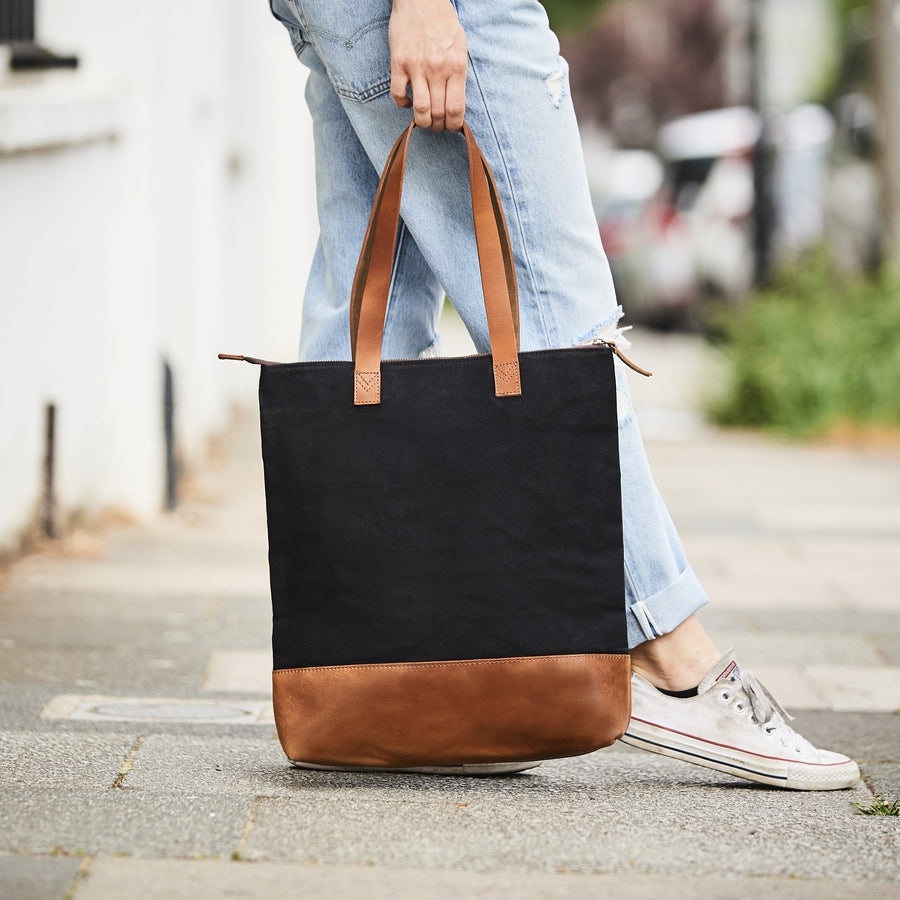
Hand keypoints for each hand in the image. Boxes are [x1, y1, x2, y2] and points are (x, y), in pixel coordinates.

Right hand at [388, 0, 467, 131]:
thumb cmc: (443, 22)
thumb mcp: (461, 47)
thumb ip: (459, 75)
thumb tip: (457, 104)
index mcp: (457, 67)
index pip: (456, 109)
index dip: (454, 125)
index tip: (451, 127)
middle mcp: (437, 69)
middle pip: (438, 113)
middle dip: (438, 126)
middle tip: (437, 126)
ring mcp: (416, 67)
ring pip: (420, 110)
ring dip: (422, 121)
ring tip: (424, 121)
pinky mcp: (399, 63)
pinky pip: (398, 95)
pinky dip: (403, 105)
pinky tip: (407, 103)